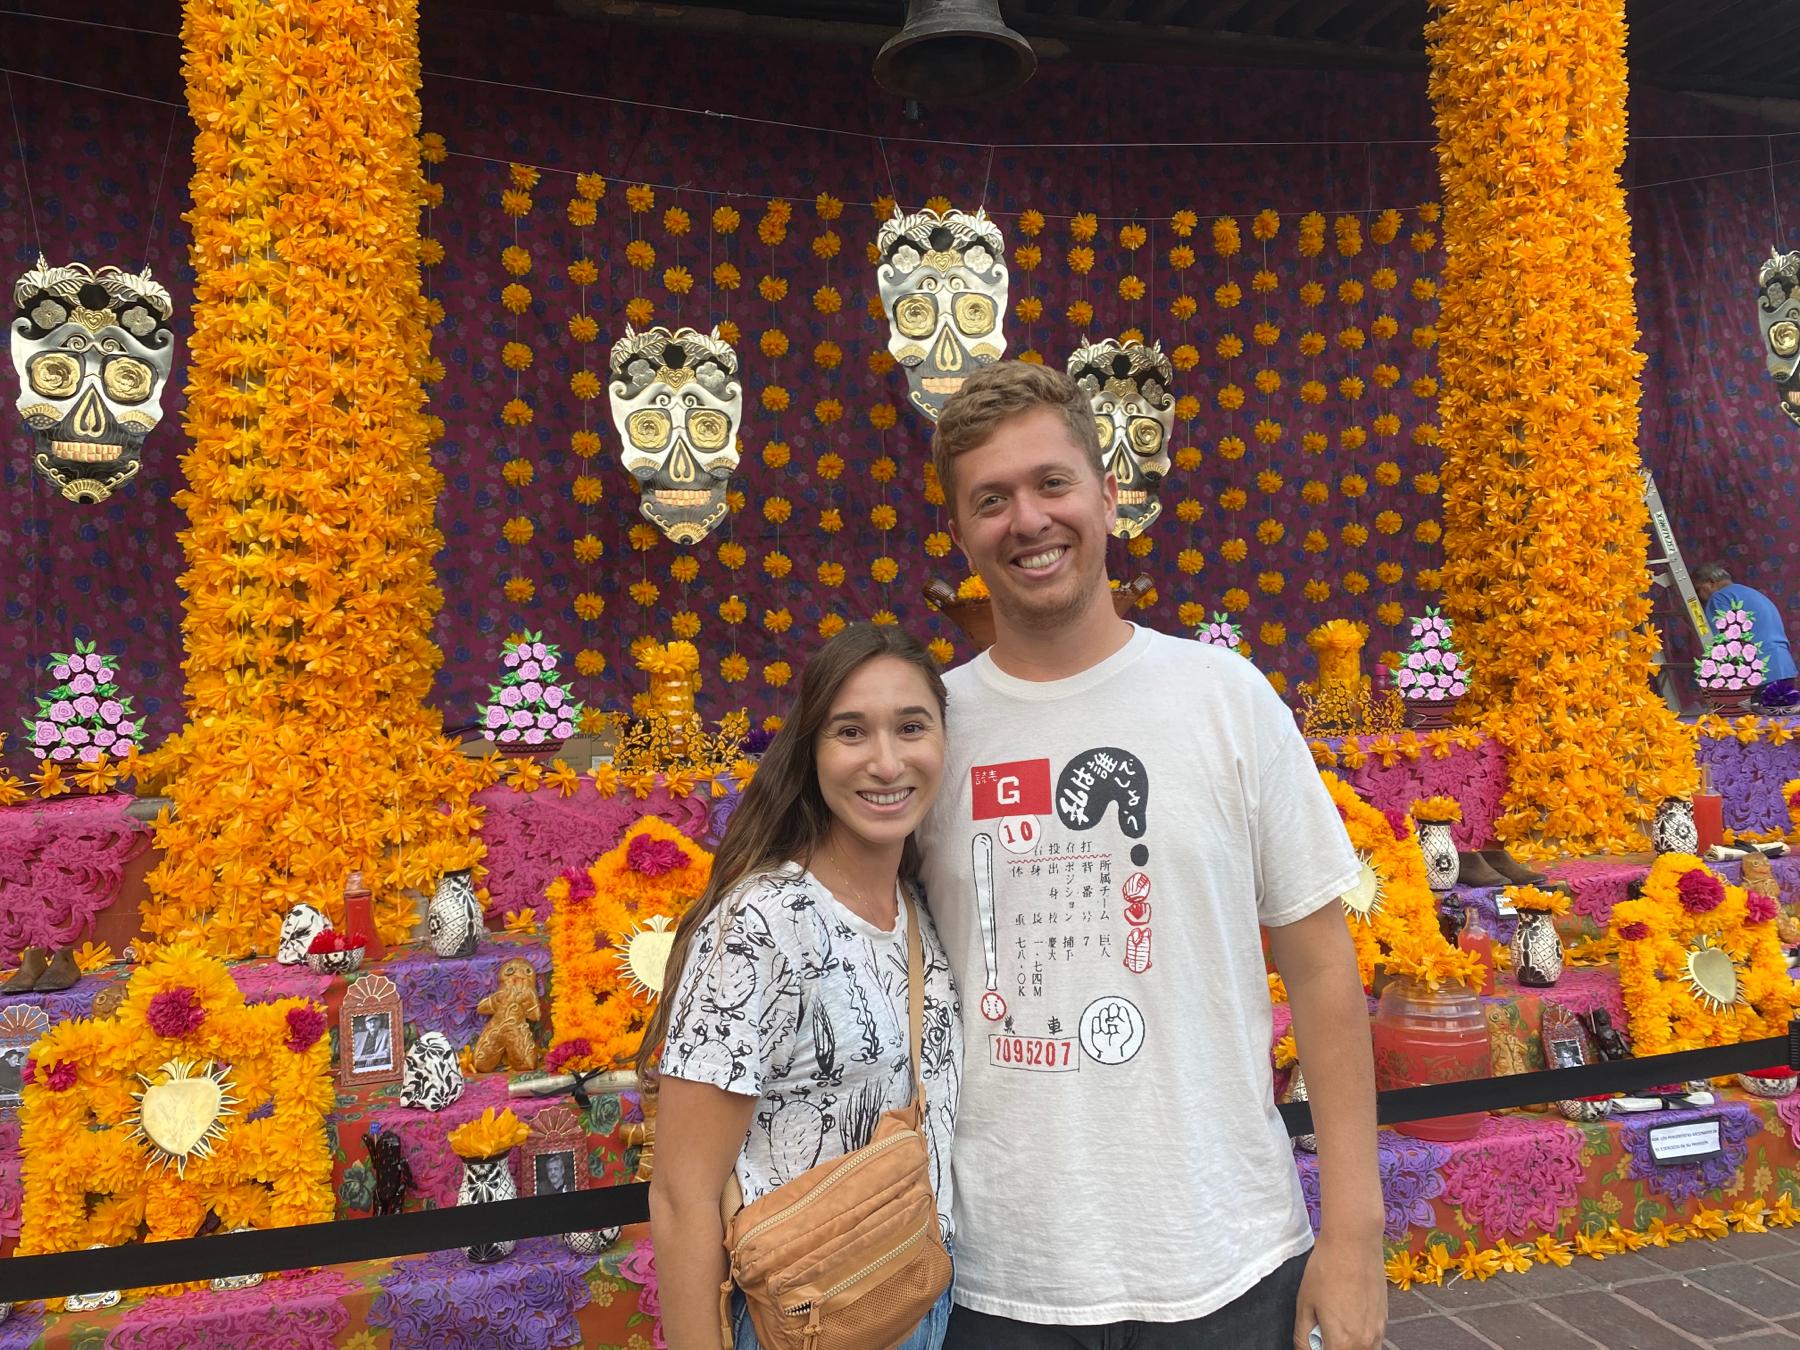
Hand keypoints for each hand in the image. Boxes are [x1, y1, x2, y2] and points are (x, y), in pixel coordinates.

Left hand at [1293, 1231, 1385, 1349]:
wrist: (1354, 1242)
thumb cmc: (1326, 1269)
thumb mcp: (1304, 1304)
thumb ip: (1303, 1335)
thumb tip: (1305, 1349)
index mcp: (1342, 1343)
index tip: (1313, 1339)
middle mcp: (1365, 1343)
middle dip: (1333, 1347)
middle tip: (1321, 1332)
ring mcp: (1379, 1332)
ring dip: (1348, 1346)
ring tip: (1335, 1324)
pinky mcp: (1385, 1319)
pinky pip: (1373, 1341)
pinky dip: (1360, 1339)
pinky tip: (1348, 1316)